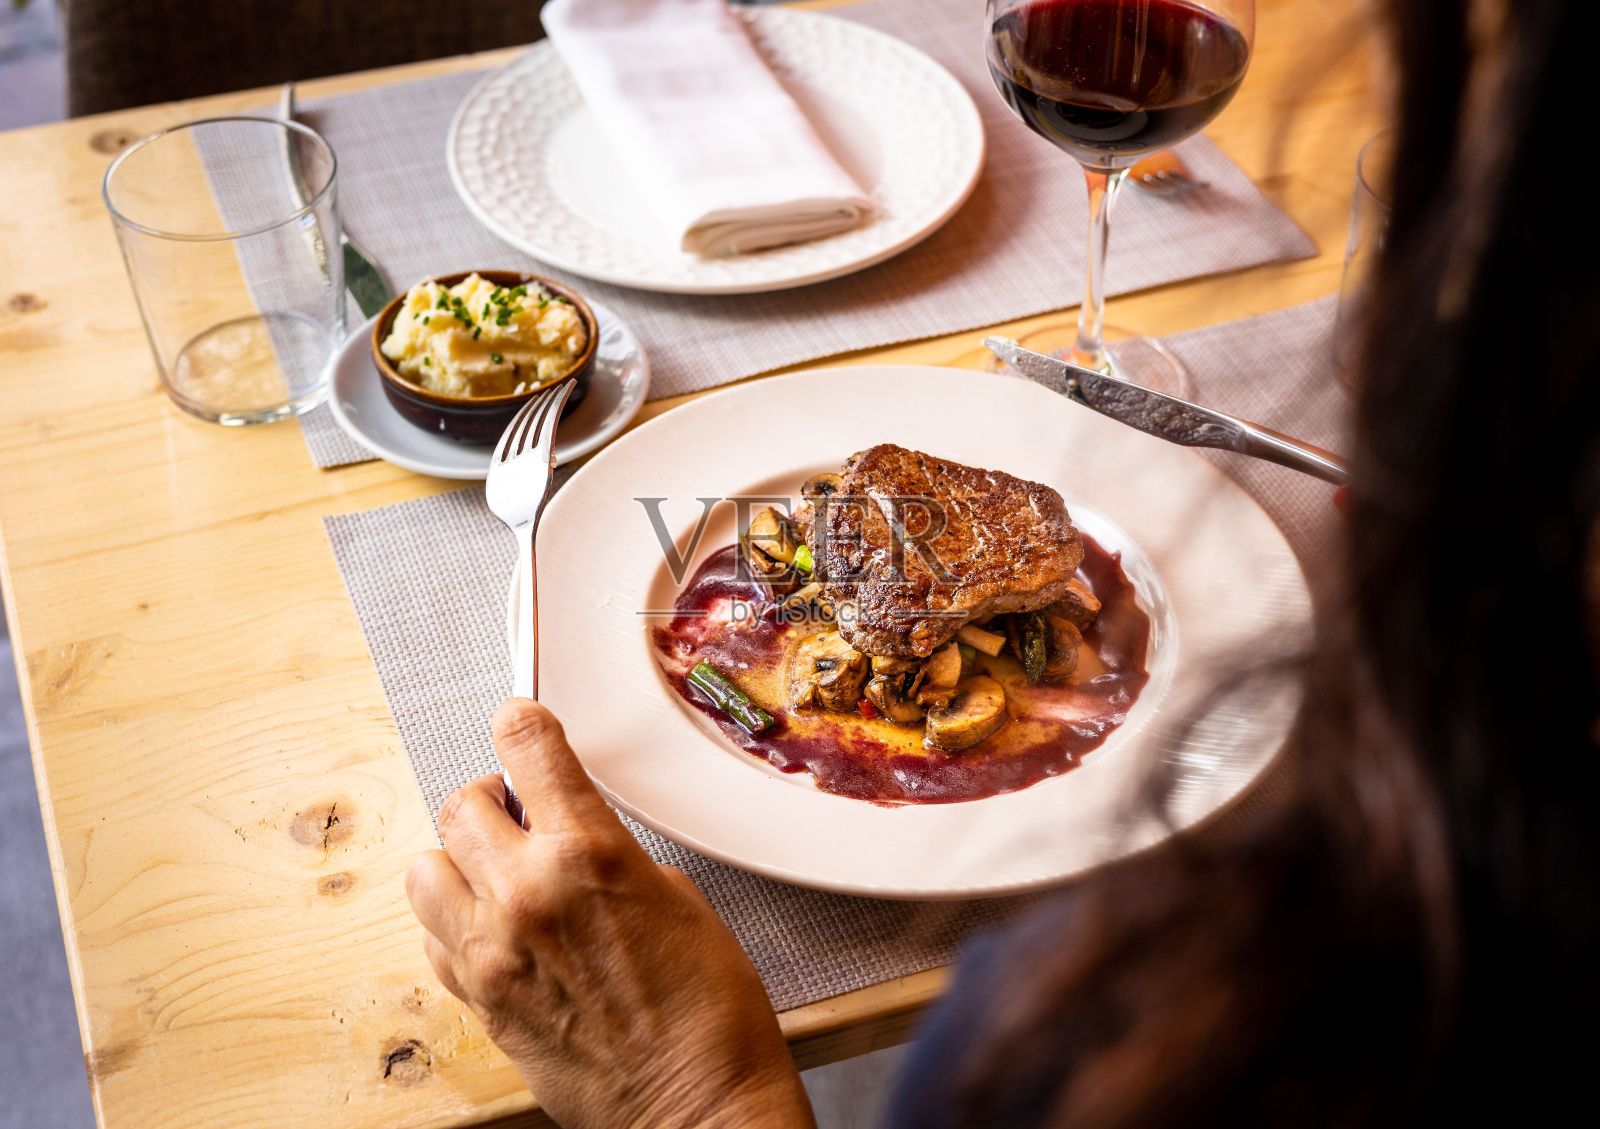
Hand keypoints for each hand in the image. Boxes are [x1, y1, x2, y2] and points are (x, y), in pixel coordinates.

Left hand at [406, 699, 814, 1128]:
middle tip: (518, 814)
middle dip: (490, 798)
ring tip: (496, 874)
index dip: (521, 725)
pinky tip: (494, 930)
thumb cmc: (709, 1011)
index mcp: (588, 854)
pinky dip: (453, 921)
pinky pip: (432, 937)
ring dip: (458, 859)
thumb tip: (573, 840)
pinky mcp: (477, 1000)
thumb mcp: (679, 900)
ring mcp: (491, 951)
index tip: (520, 722)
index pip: (527, 749)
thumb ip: (610, 855)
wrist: (696, 1104)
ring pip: (425, 867)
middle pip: (460, 802)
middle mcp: (526, 893)